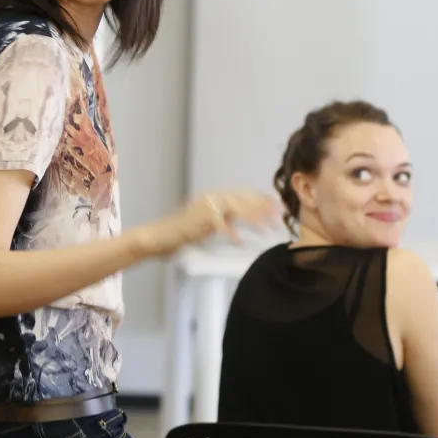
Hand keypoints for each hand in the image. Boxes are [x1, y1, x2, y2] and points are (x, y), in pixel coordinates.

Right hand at [137, 189, 280, 256]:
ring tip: (268, 230)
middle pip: (244, 199)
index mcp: (214, 196)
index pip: (244, 193)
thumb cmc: (181, 233)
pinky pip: (223, 226)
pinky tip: (241, 243)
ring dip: (255, 219)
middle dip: (264, 207)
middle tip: (280, 217)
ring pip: (238, 209)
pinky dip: (233, 234)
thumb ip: (224, 221)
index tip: (278, 205)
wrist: (158, 236)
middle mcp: (212, 197)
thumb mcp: (208, 224)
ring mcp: (206, 206)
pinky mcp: (200, 219)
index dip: (262, 198)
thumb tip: (243, 224)